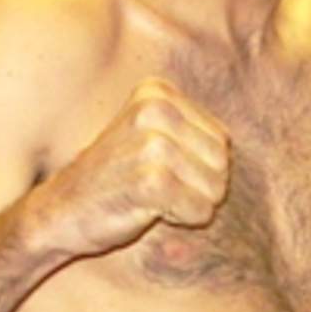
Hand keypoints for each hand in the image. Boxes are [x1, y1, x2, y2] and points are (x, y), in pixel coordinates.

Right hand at [23, 77, 229, 255]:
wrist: (60, 210)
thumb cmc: (114, 177)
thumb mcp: (148, 135)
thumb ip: (193, 130)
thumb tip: (249, 141)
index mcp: (157, 92)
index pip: (221, 139)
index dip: (198, 166)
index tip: (156, 168)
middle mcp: (156, 110)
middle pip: (223, 163)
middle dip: (199, 186)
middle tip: (156, 188)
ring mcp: (152, 144)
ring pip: (215, 189)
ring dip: (189, 204)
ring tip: (151, 197)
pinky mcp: (150, 180)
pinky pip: (200, 210)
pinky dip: (181, 219)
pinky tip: (148, 210)